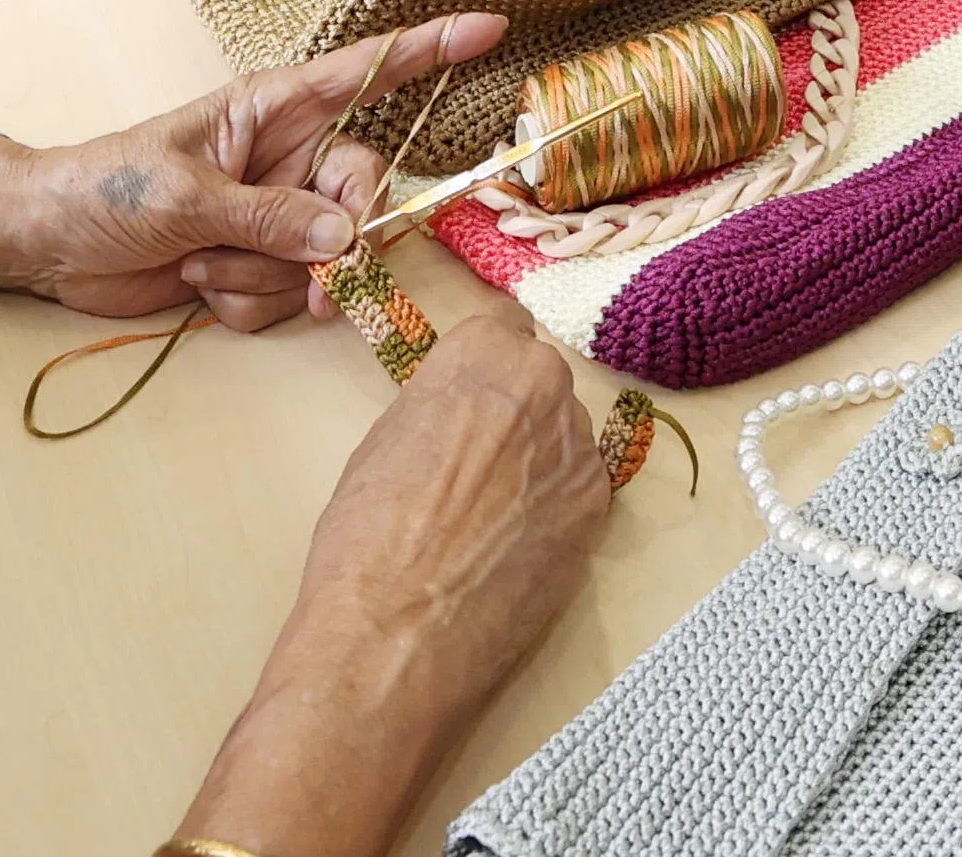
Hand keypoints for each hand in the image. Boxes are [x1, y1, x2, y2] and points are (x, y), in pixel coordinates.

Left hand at [0, 14, 508, 330]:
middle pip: (362, 193)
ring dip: (267, 276)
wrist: (46, 247)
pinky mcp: (257, 268)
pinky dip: (247, 304)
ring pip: (326, 258)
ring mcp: (274, 218)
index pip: (364, 71)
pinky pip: (290, 298)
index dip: (428, 48)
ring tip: (201, 261)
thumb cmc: (104, 190)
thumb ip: (268, 217)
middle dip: (337, 237)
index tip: (490, 27)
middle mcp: (286, 159)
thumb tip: (346, 240)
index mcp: (270, 109)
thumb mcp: (183, 197)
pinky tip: (199, 287)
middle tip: (313, 269)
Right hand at [183, 262, 617, 850]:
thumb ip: (439, 407)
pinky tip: (513, 548)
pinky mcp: (597, 513)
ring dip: (537, 460)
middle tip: (475, 464)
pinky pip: (577, 489)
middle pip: (540, 382)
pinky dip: (554, 508)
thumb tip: (461, 416)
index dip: (484, 366)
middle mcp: (546, 387)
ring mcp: (579, 452)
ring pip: (563, 436)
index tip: (470, 395)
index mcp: (485, 353)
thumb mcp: (384, 441)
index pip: (503, 328)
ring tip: (490, 518)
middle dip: (515, 410)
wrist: (394, 634)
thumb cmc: (365, 537)